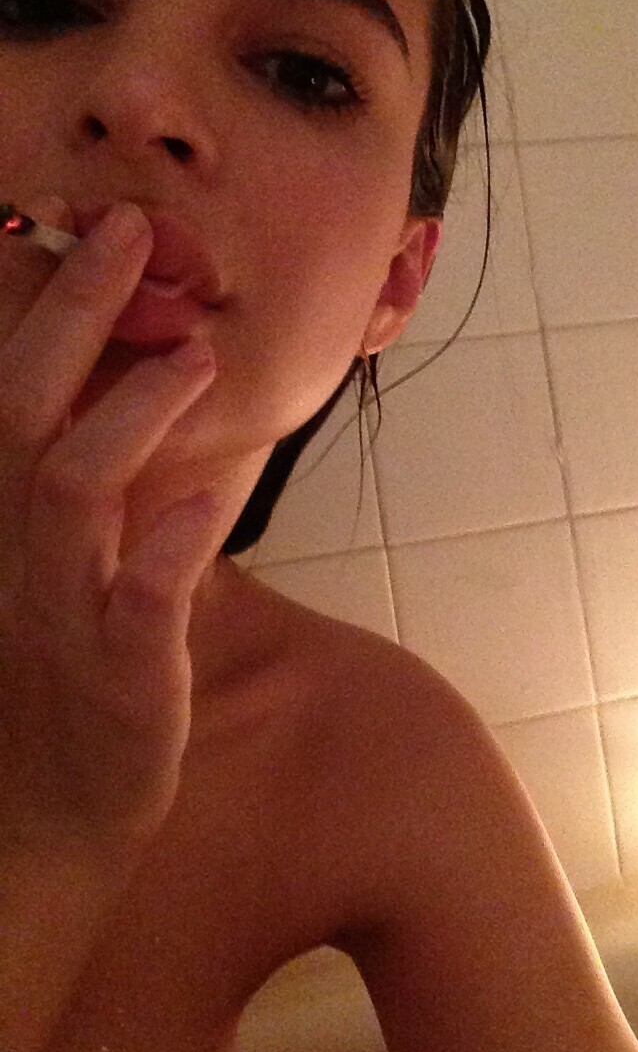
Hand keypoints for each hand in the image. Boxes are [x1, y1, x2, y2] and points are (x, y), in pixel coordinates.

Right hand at [0, 196, 222, 856]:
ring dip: (130, 413)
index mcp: (6, 521)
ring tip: (195, 356)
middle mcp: (16, 552)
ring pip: (72, 491)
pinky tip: (204, 501)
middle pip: (23, 413)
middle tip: (130, 234)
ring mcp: (60, 612)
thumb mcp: (61, 572)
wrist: (47, 821)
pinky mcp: (117, 677)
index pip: (9, 394)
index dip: (43, 308)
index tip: (94, 231)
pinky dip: (169, 547)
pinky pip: (139, 602)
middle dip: (71, 317)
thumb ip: (86, 487)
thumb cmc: (65, 679)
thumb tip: (132, 393)